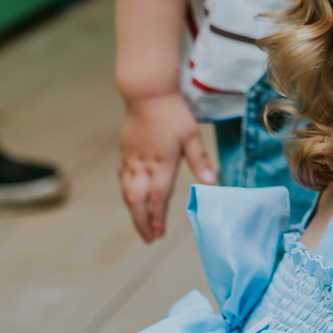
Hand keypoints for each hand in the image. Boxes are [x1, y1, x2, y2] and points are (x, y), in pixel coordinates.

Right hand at [119, 92, 214, 243]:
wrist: (147, 93)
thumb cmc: (172, 113)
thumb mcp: (191, 135)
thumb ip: (200, 160)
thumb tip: (211, 181)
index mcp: (161, 164)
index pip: (158, 198)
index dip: (157, 218)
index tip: (158, 235)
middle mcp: (143, 165)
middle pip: (137, 200)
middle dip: (142, 222)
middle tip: (148, 238)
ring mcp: (131, 159)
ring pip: (127, 191)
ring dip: (133, 210)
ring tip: (140, 224)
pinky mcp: (125, 151)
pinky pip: (122, 177)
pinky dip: (125, 191)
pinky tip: (129, 196)